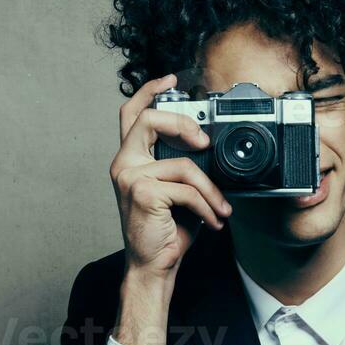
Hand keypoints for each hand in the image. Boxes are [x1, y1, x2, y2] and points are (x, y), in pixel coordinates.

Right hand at [109, 73, 231, 279]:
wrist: (153, 266)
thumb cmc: (166, 229)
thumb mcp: (177, 190)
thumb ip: (183, 164)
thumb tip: (210, 147)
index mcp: (130, 159)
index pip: (131, 113)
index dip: (149, 90)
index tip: (171, 79)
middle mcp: (123, 164)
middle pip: (147, 120)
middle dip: (181, 123)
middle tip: (204, 141)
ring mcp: (130, 178)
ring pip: (183, 165)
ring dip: (211, 190)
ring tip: (221, 209)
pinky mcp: (144, 194)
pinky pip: (187, 189)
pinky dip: (207, 206)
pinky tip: (213, 221)